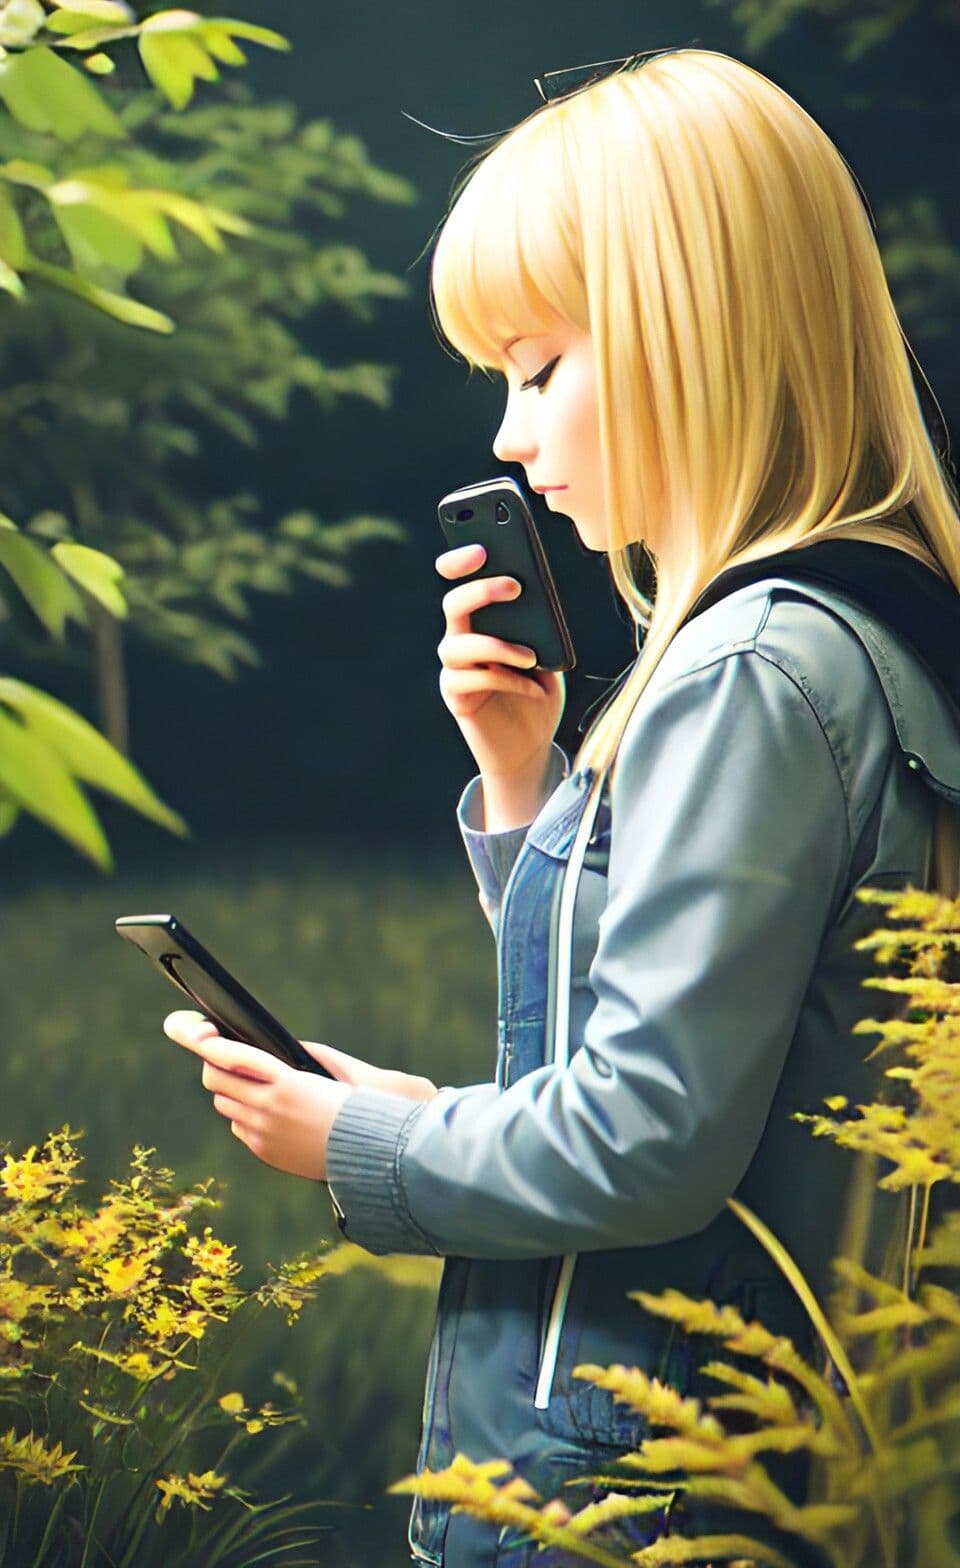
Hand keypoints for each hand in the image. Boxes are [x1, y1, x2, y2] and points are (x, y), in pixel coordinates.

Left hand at [163, 1011, 437, 1180]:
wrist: (370, 1152)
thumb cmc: (353, 1101)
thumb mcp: (324, 1070)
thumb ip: (290, 1057)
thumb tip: (257, 1049)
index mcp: (286, 1082)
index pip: (231, 1057)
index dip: (207, 1043)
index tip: (196, 1030)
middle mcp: (269, 1108)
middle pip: (216, 1081)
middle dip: (215, 1066)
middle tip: (219, 1055)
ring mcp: (263, 1132)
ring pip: (225, 1104)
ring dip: (231, 1091)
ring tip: (248, 1083)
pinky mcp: (264, 1150)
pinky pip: (240, 1127)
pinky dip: (245, 1115)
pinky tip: (265, 1110)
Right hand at [435, 542, 564, 779]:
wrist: (530, 744)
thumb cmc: (536, 691)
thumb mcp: (546, 651)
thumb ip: (538, 626)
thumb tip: (538, 598)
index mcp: (480, 621)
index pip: (460, 582)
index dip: (462, 562)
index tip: (482, 548)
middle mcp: (460, 640)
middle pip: (454, 604)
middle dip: (481, 589)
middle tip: (514, 586)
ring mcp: (455, 669)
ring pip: (460, 645)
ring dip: (499, 647)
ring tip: (531, 657)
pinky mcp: (457, 697)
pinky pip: (474, 680)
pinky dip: (508, 681)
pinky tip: (533, 688)